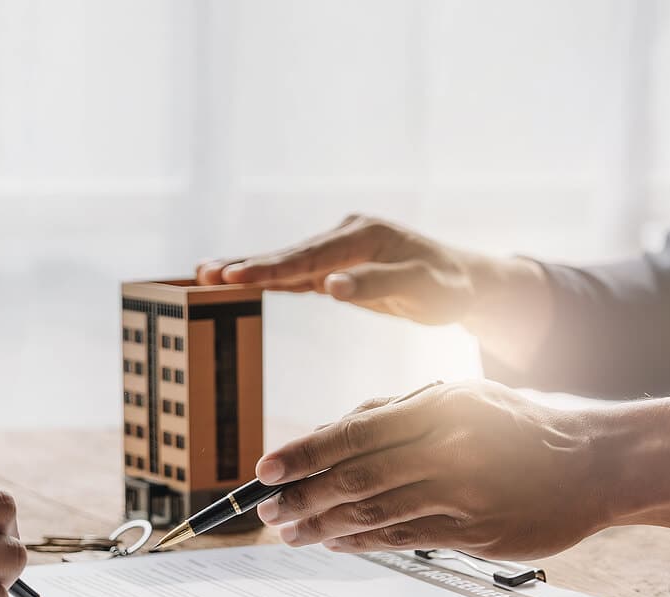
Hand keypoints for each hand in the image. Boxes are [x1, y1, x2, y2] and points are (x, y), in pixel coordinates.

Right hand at [195, 215, 553, 366]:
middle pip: (291, 254)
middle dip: (247, 264)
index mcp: (366, 236)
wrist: (465, 281)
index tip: (236, 277)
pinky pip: (294, 270)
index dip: (271, 268)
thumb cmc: (451, 289)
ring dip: (248, 268)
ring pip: (287, 260)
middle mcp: (347, 233)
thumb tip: (331, 285)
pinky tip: (234, 279)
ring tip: (204, 273)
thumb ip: (379, 285)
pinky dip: (265, 275)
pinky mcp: (335, 264)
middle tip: (206, 272)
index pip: (311, 256)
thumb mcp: (427, 291)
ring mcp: (338, 247)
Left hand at [253, 380, 604, 560]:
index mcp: (440, 407)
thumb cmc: (519, 427)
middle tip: (266, 512)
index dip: (303, 454)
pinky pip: (405, 541)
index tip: (264, 471)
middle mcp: (450, 449)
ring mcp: (465, 494)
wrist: (597, 462)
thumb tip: (330, 433)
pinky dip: (363, 543)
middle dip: (301, 498)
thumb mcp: (461, 397)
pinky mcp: (478, 532)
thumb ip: (397, 412)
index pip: (353, 433)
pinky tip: (337, 543)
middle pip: (356, 478)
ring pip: (375, 514)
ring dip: (324, 527)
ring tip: (292, 532)